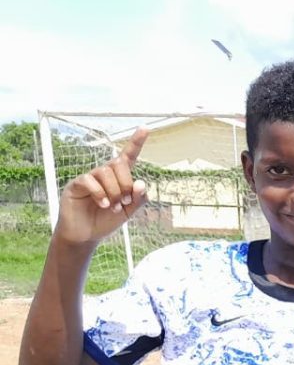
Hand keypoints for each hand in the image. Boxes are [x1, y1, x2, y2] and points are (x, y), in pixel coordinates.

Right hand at [55, 128, 149, 245]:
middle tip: (125, 201)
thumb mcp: (129, 212)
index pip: (128, 157)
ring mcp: (89, 178)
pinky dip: (100, 193)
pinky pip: (89, 180)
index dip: (136, 142)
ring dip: (114, 191)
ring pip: (105, 172)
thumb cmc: (106, 221)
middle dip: (126, 183)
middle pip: (118, 164)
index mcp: (119, 178)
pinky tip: (103, 204)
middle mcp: (104, 174)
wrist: (86, 235)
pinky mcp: (76, 184)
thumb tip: (141, 182)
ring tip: (113, 207)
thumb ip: (138, 198)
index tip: (145, 128)